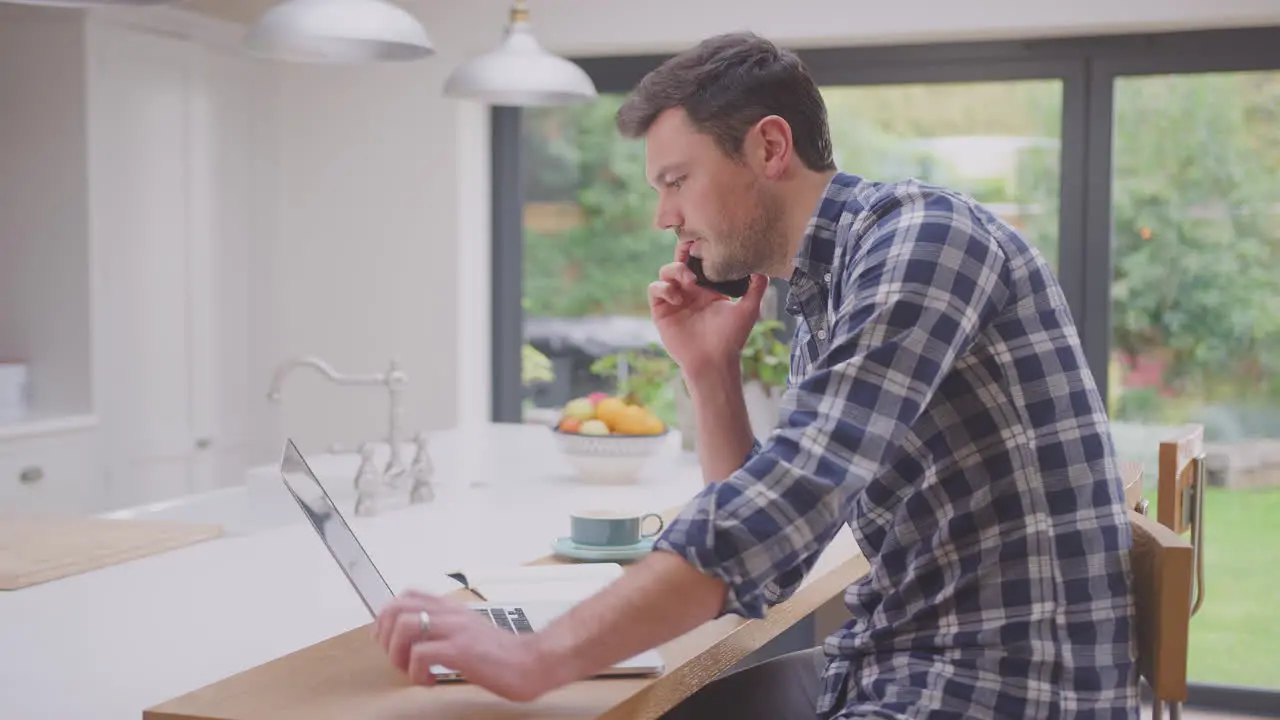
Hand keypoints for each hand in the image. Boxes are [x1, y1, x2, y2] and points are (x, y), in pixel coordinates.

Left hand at [372, 590, 556, 701]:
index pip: (408, 595)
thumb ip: (448, 629)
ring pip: (405, 626)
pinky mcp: (460, 650)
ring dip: (397, 653)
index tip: (386, 638)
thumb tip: (421, 641)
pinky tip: (429, 681)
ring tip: (410, 670)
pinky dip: (416, 673)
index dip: (388, 615)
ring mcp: (456, 630)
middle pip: (398, 607)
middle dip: (385, 634)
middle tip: (395, 657)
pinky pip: (421, 655)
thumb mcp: (471, 631)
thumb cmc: (503, 654)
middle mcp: (451, 614)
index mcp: (452, 609)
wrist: (532, 662)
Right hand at [648, 244, 768, 378]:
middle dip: (683, 251)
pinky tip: (678, 297)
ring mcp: (674, 300)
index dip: (699, 249)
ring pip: (665, 272)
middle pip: (680, 260)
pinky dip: (663, 287)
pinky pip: (655, 289)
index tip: (707, 241)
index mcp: (708, 288)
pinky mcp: (661, 311)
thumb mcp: (749, 310)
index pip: (700, 261)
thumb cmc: (731, 339)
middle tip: (692, 249)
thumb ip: (757, 288)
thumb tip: (763, 268)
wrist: (714, 361)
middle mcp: (690, 291)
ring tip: (690, 280)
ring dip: (675, 270)